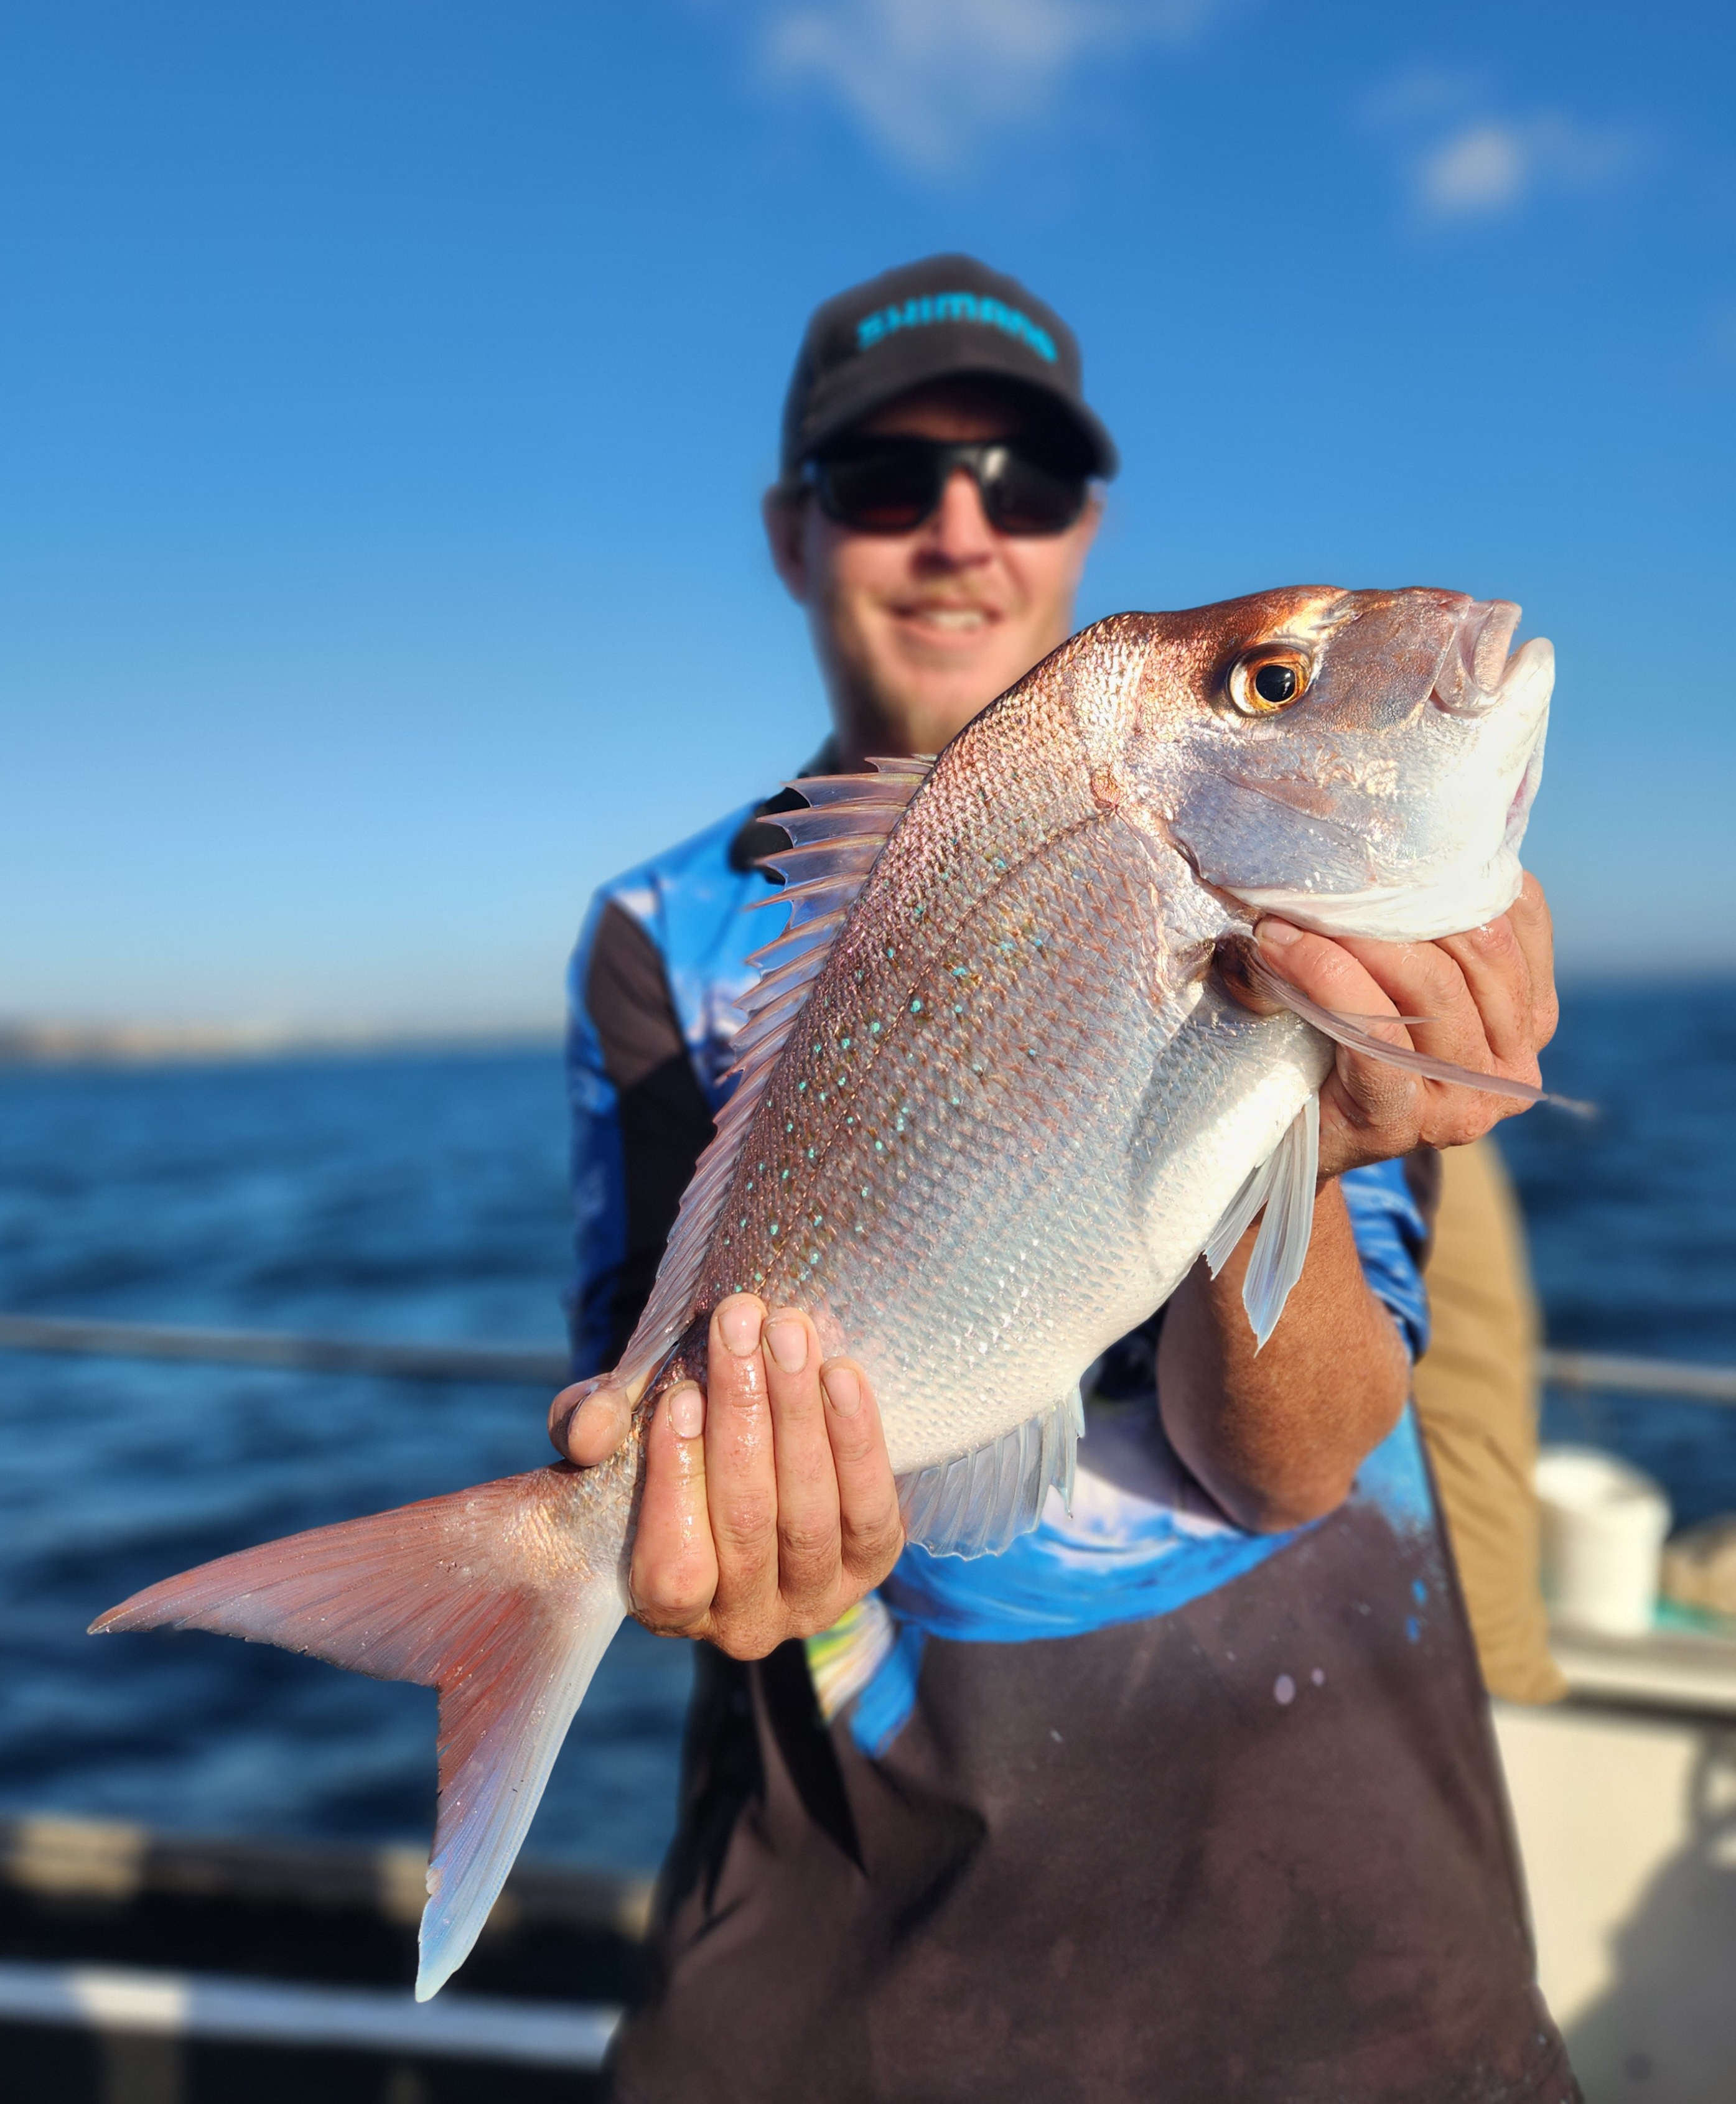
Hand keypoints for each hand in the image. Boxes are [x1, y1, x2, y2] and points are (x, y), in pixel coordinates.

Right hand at [547, 1296, 904, 1657]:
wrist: (755, 1447)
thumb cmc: (673, 1446)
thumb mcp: (615, 1434)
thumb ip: (586, 1425)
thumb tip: (591, 1430)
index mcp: (669, 1606)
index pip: (675, 1566)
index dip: (678, 1481)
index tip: (680, 1395)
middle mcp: (744, 1624)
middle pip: (748, 1522)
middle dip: (743, 1414)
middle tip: (739, 1326)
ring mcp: (815, 1600)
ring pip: (809, 1514)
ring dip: (799, 1412)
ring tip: (788, 1332)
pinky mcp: (872, 1565)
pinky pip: (870, 1509)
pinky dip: (857, 1440)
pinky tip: (841, 1373)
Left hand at [1247, 871, 1558, 1180]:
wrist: (1297, 1136)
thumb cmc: (1345, 1035)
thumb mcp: (1399, 972)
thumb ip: (1428, 920)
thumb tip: (1407, 829)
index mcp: (1529, 1014)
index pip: (1518, 916)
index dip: (1454, 872)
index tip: (1385, 847)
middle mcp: (1514, 1063)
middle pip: (1481, 949)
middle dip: (1403, 902)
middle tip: (1327, 876)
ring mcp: (1467, 1100)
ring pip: (1431, 988)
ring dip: (1354, 938)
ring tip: (1287, 912)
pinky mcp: (1403, 1120)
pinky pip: (1374, 1032)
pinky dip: (1325, 978)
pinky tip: (1278, 949)